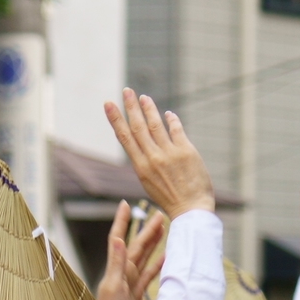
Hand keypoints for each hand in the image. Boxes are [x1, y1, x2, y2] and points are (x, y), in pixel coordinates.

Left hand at [94, 200, 165, 299]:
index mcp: (117, 267)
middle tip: (159, 214)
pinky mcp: (136, 292)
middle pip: (137, 246)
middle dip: (147, 229)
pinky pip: (149, 274)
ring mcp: (130, 282)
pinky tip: (166, 255)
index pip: (118, 238)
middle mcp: (123, 272)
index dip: (121, 221)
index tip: (124, 204)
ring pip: (144, 257)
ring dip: (153, 243)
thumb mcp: (113, 286)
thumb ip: (117, 262)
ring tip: (163, 229)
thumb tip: (117, 239)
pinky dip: (157, 264)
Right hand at [103, 89, 214, 220]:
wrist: (190, 209)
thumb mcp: (150, 183)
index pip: (125, 138)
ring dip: (149, 109)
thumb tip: (145, 144)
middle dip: (130, 107)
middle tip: (125, 91)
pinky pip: (177, 130)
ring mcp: (169, 154)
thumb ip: (147, 162)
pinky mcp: (186, 151)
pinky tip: (168, 113)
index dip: (116, 119)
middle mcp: (152, 158)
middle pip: (138, 127)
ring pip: (156, 125)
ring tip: (143, 96)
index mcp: (140, 167)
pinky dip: (172, 120)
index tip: (109, 105)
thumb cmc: (170, 198)